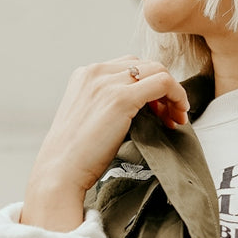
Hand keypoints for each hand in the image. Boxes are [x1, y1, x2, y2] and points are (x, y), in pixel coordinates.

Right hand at [20, 56, 189, 230]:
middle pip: (145, 65)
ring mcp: (108, 83)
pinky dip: (178, 96)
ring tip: (175, 118)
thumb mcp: (88, 118)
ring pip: (158, 70)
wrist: (59, 173)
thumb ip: (108, 103)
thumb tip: (142, 106)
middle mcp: (95, 72)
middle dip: (164, 88)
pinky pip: (163, 82)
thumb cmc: (75, 156)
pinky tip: (178, 115)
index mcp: (85, 75)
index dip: (149, 85)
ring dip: (173, 92)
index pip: (129, 66)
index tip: (157, 110)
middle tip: (170, 116)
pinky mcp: (121, 98)